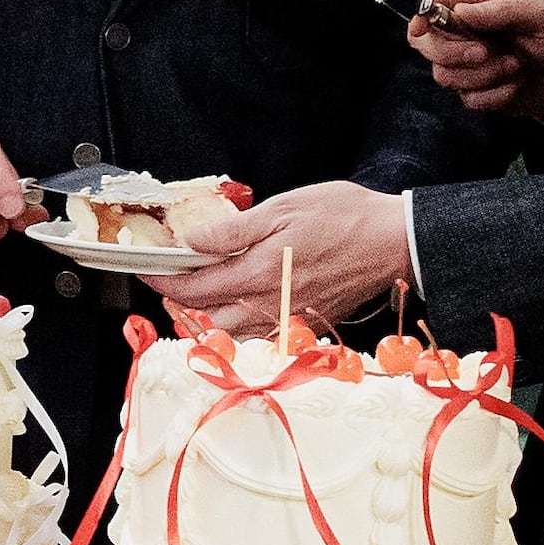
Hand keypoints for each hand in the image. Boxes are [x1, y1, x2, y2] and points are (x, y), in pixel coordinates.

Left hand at [157, 179, 410, 334]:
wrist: (396, 242)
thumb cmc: (345, 217)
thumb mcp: (284, 208)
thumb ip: (233, 231)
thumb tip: (193, 242)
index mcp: (258, 274)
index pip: (194, 288)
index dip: (163, 280)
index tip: (147, 270)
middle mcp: (269, 305)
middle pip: (207, 318)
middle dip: (181, 301)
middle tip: (170, 278)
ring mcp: (288, 319)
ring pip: (232, 333)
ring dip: (209, 316)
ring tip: (201, 291)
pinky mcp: (305, 323)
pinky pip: (260, 336)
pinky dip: (240, 325)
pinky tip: (240, 305)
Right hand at [411, 0, 543, 124]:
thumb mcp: (542, 14)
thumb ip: (501, 10)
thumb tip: (459, 11)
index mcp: (481, 1)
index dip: (423, 12)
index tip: (427, 28)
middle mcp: (468, 31)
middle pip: (425, 42)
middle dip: (451, 51)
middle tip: (485, 52)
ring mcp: (471, 63)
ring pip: (444, 74)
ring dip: (483, 75)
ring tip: (517, 65)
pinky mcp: (480, 90)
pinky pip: (469, 98)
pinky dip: (496, 94)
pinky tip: (519, 83)